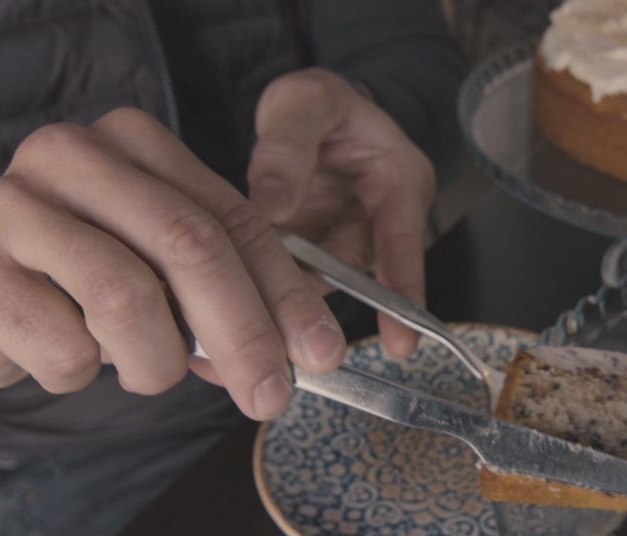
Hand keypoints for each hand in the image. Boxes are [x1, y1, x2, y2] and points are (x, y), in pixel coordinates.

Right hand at [0, 108, 347, 420]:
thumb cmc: (80, 283)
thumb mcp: (160, 271)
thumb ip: (227, 291)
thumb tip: (305, 351)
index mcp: (132, 142)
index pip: (232, 218)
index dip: (286, 292)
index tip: (322, 353)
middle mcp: (68, 154)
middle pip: (187, 246)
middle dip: (244, 334)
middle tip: (269, 397)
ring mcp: (8, 204)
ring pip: (125, 300)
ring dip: (155, 363)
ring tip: (146, 371)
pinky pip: (61, 346)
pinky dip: (82, 374)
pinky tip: (64, 358)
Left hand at [246, 68, 435, 358]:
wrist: (309, 115)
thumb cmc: (319, 106)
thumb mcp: (306, 102)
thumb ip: (288, 144)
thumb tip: (272, 206)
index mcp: (400, 183)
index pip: (403, 241)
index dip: (401, 293)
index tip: (401, 341)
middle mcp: (378, 226)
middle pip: (351, 275)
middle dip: (317, 308)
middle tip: (290, 343)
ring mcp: (341, 248)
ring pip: (313, 284)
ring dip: (278, 301)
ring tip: (246, 328)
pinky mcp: (308, 260)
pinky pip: (285, 280)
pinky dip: (255, 290)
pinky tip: (223, 309)